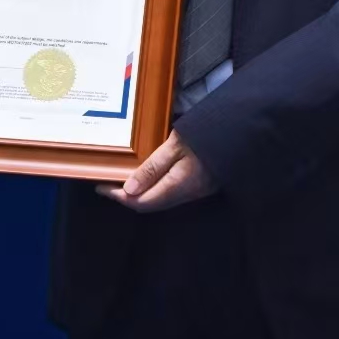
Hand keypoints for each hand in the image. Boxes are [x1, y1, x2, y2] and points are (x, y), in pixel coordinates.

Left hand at [97, 130, 216, 212]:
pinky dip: (152, 189)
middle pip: (149, 205)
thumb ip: (152, 168)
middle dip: (126, 198)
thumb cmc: (205, 134)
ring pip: (159, 201)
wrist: (237, 133)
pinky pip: (169, 194)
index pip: (142, 202)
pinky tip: (145, 177)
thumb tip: (128, 190)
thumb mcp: (175, 146)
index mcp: (178, 186)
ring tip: (121, 180)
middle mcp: (185, 195)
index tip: (101, 188)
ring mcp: (194, 192)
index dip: (119, 198)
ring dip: (139, 194)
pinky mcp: (198, 186)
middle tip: (107, 183)